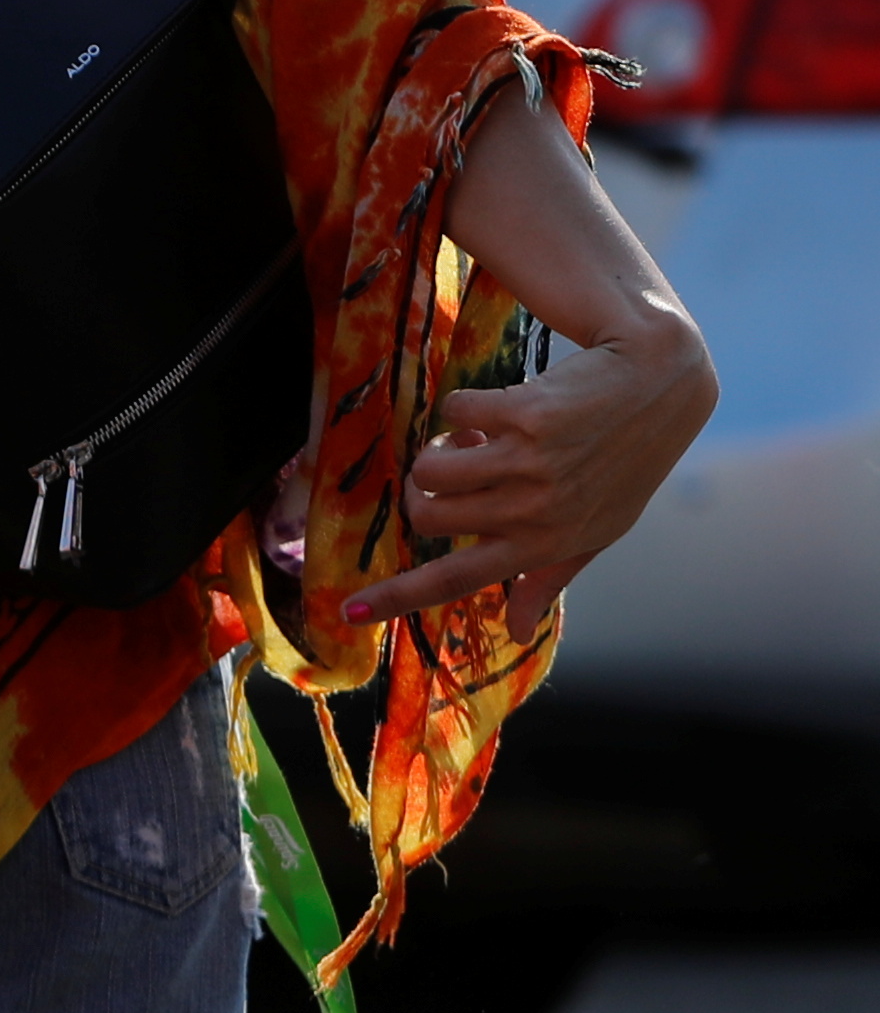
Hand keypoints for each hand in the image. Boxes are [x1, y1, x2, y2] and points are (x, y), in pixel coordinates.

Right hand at [348, 302, 718, 636]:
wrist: (664, 380)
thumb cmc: (630, 457)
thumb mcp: (599, 526)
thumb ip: (550, 577)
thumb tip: (515, 633)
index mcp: (546, 544)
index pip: (457, 581)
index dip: (397, 597)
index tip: (349, 611)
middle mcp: (536, 511)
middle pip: (428, 517)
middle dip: (425, 492)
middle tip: (456, 467)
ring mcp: (532, 463)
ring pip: (431, 469)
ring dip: (440, 447)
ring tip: (475, 438)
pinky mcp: (526, 414)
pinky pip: (453, 414)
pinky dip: (464, 406)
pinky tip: (497, 405)